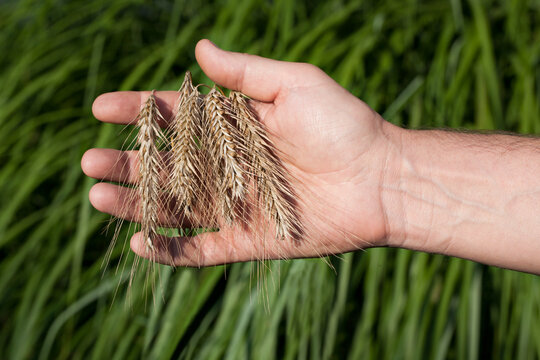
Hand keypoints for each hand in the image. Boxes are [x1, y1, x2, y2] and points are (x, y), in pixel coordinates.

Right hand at [81, 39, 398, 265]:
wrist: (382, 179)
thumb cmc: (343, 124)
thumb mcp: (294, 84)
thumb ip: (245, 72)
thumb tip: (199, 48)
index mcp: (236, 127)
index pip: (176, 118)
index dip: (139, 111)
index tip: (102, 108)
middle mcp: (230, 166)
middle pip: (167, 165)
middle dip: (127, 162)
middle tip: (89, 159)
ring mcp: (237, 205)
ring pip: (175, 208)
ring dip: (136, 204)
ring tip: (99, 195)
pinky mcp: (249, 240)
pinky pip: (201, 249)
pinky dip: (170, 249)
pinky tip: (139, 241)